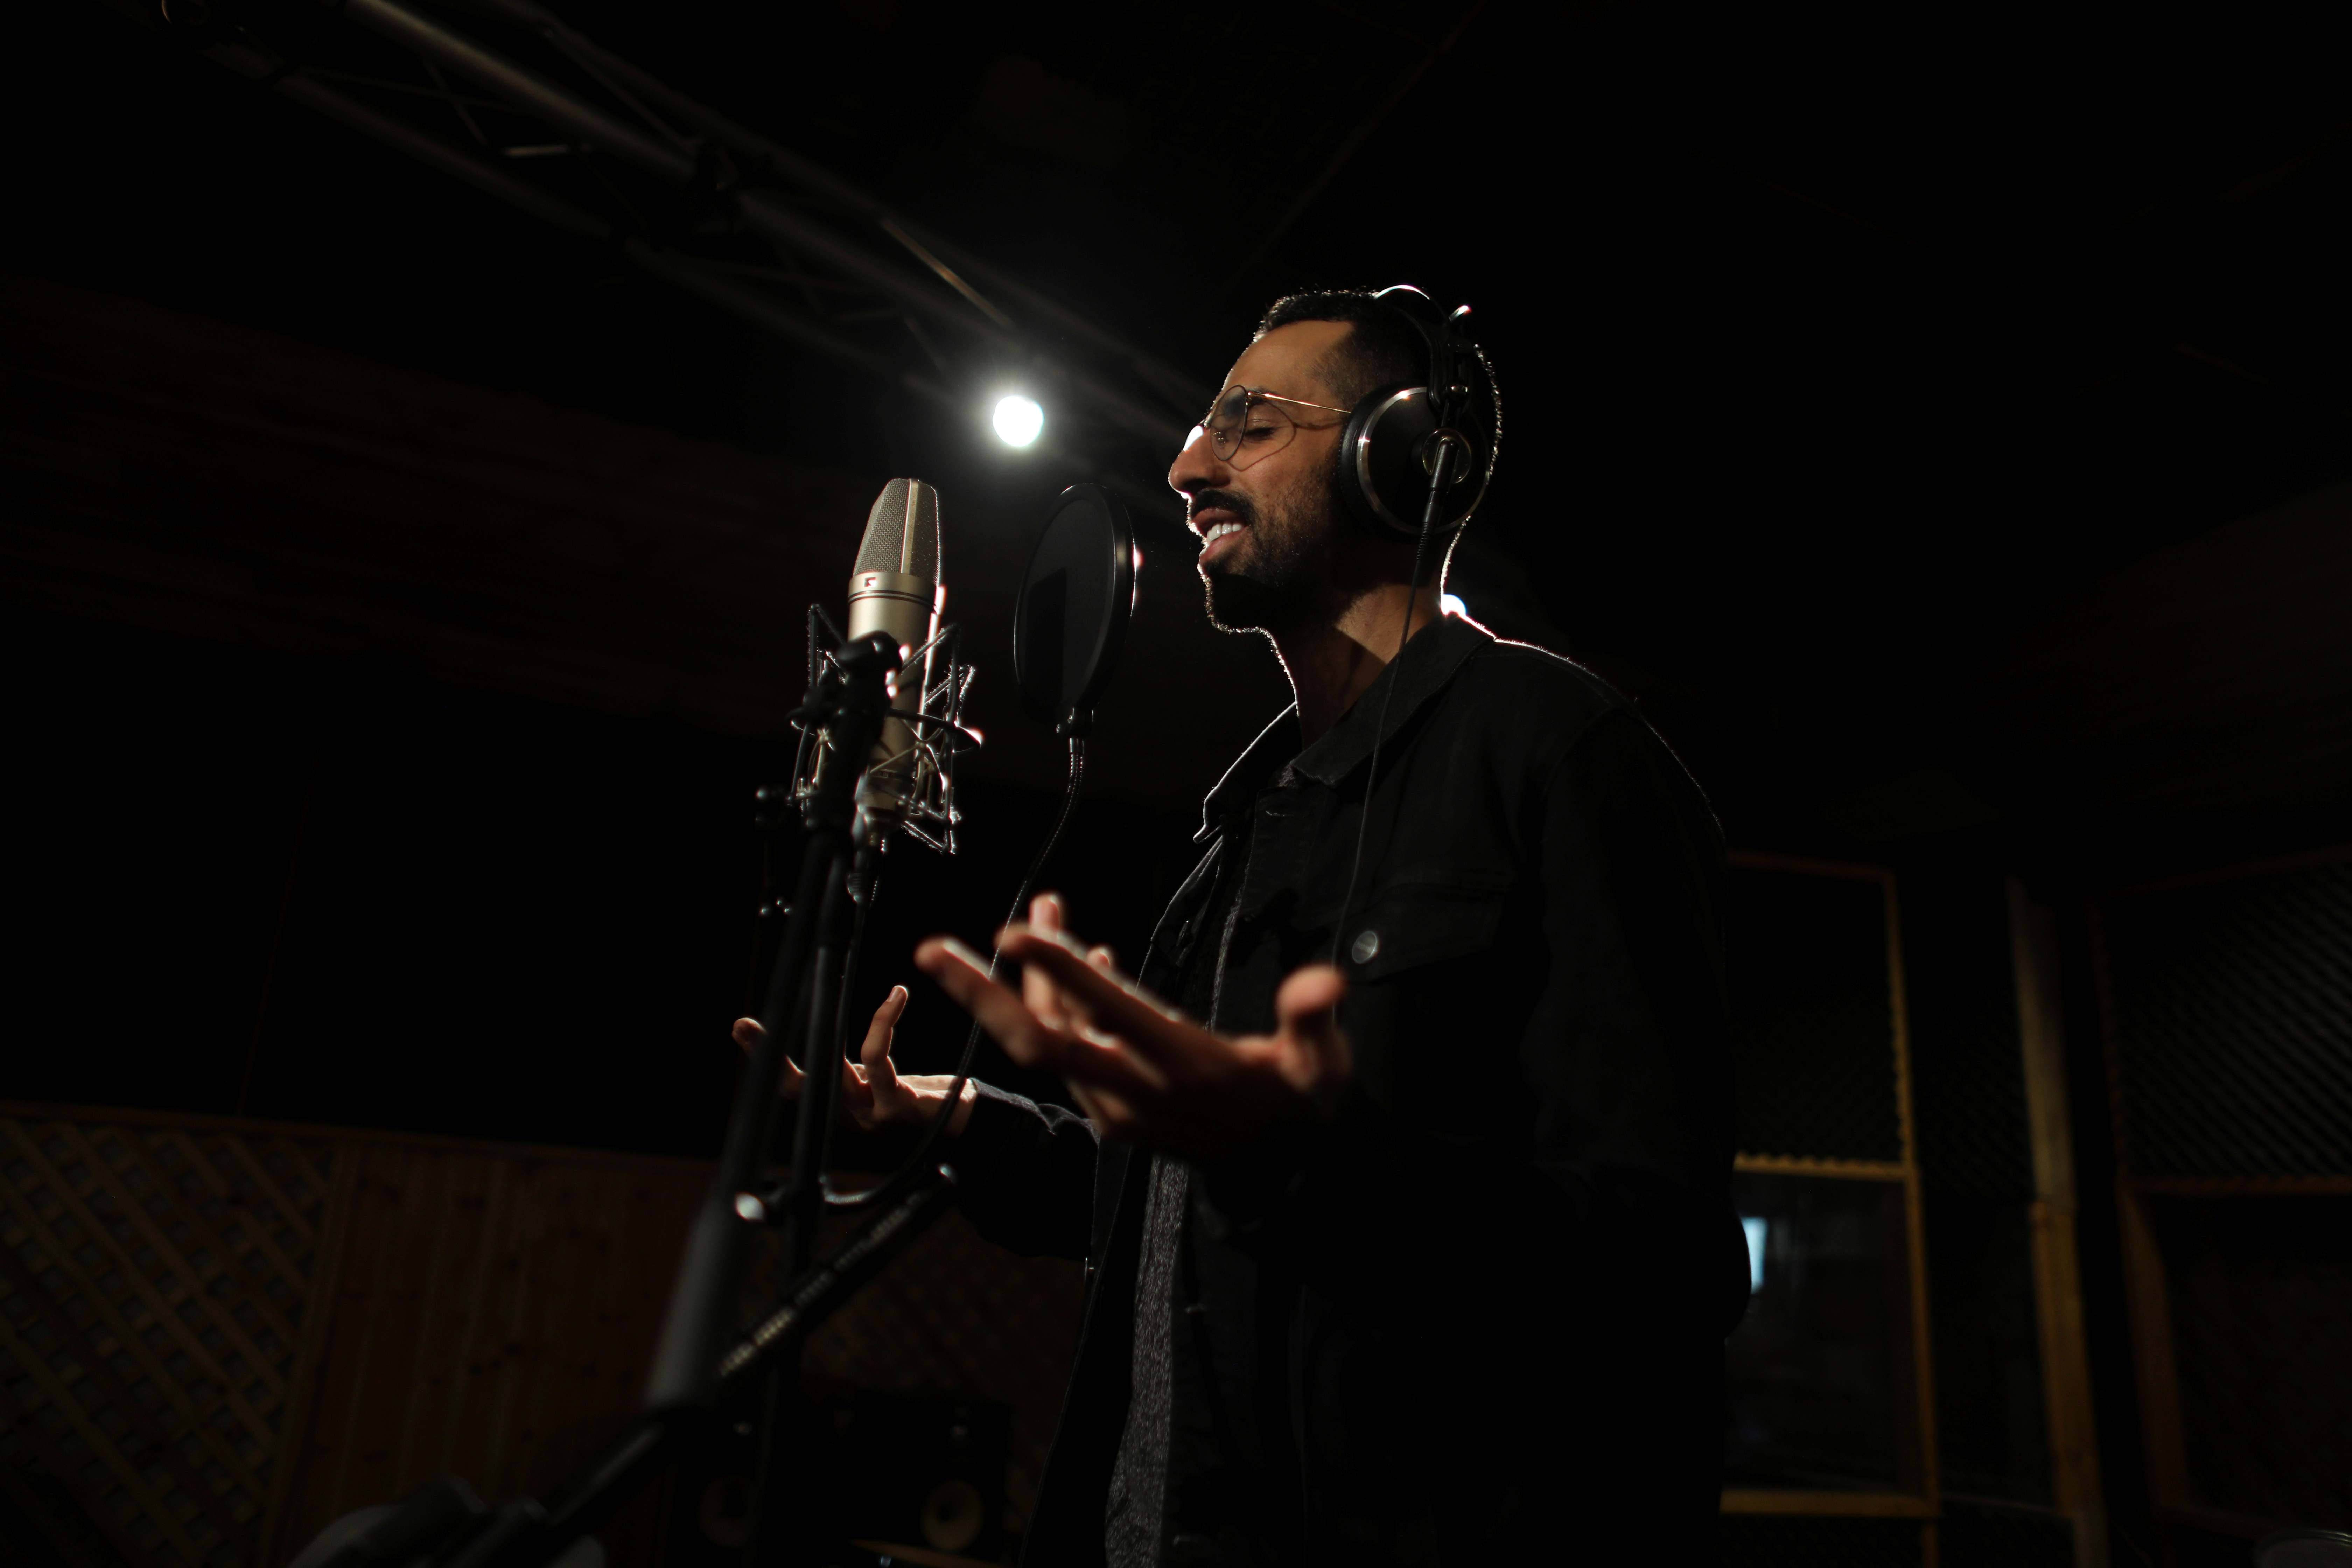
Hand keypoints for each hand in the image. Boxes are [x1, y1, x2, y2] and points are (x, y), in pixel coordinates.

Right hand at [733, 984, 976, 1137]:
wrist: (962, 1124)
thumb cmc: (920, 1097)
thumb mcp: (880, 1079)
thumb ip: (858, 1068)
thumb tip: (832, 1037)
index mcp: (840, 1106)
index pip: (794, 1085)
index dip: (764, 1059)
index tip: (741, 1029)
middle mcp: (848, 1116)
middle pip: (798, 1088)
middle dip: (767, 1055)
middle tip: (742, 1025)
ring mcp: (870, 1116)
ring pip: (843, 1074)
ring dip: (865, 1028)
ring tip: (889, 994)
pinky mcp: (896, 1109)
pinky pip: (879, 1061)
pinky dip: (884, 1023)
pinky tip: (895, 998)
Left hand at [912, 894, 1351, 1160]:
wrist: (1280, 1172)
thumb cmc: (1298, 1106)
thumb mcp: (1320, 1069)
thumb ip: (1313, 1023)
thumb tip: (1324, 981)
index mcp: (1179, 1068)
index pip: (1108, 1014)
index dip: (1062, 970)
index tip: (1015, 929)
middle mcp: (1134, 1090)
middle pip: (1041, 1041)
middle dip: (980, 996)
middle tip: (930, 949)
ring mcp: (1115, 1105)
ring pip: (1053, 1036)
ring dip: (1034, 976)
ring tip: (1038, 910)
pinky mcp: (1110, 1111)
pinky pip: (1071, 1049)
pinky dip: (1063, 1003)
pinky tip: (1083, 956)